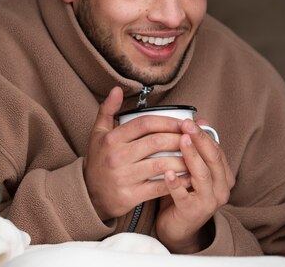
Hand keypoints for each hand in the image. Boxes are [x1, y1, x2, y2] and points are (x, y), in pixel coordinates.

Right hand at [83, 87, 190, 219]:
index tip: (183, 123)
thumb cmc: (98, 161)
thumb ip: (107, 110)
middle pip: (156, 142)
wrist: (88, 194)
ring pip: (161, 165)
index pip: (144, 123)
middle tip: (194, 138)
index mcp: (112, 139)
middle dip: (179, 139)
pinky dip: (177, 182)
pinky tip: (188, 177)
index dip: (167, 121)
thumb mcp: (98, 133)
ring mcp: (124, 177)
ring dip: (183, 160)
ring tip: (196, 157)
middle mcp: (117, 156)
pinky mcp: (130, 196)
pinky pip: (159, 187)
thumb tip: (117, 89)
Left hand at [155, 118, 234, 252]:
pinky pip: (184, 196)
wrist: (176, 227)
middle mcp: (221, 188)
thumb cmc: (182, 192)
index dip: (203, 134)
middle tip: (186, 124)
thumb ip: (196, 147)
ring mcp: (209, 201)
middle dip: (200, 139)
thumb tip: (200, 119)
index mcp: (223, 175)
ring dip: (191, 156)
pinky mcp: (193, 212)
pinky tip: (166, 173)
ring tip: (181, 141)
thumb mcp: (190, 167)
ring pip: (202, 175)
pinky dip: (176, 184)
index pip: (216, 149)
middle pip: (213, 159)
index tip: (189, 120)